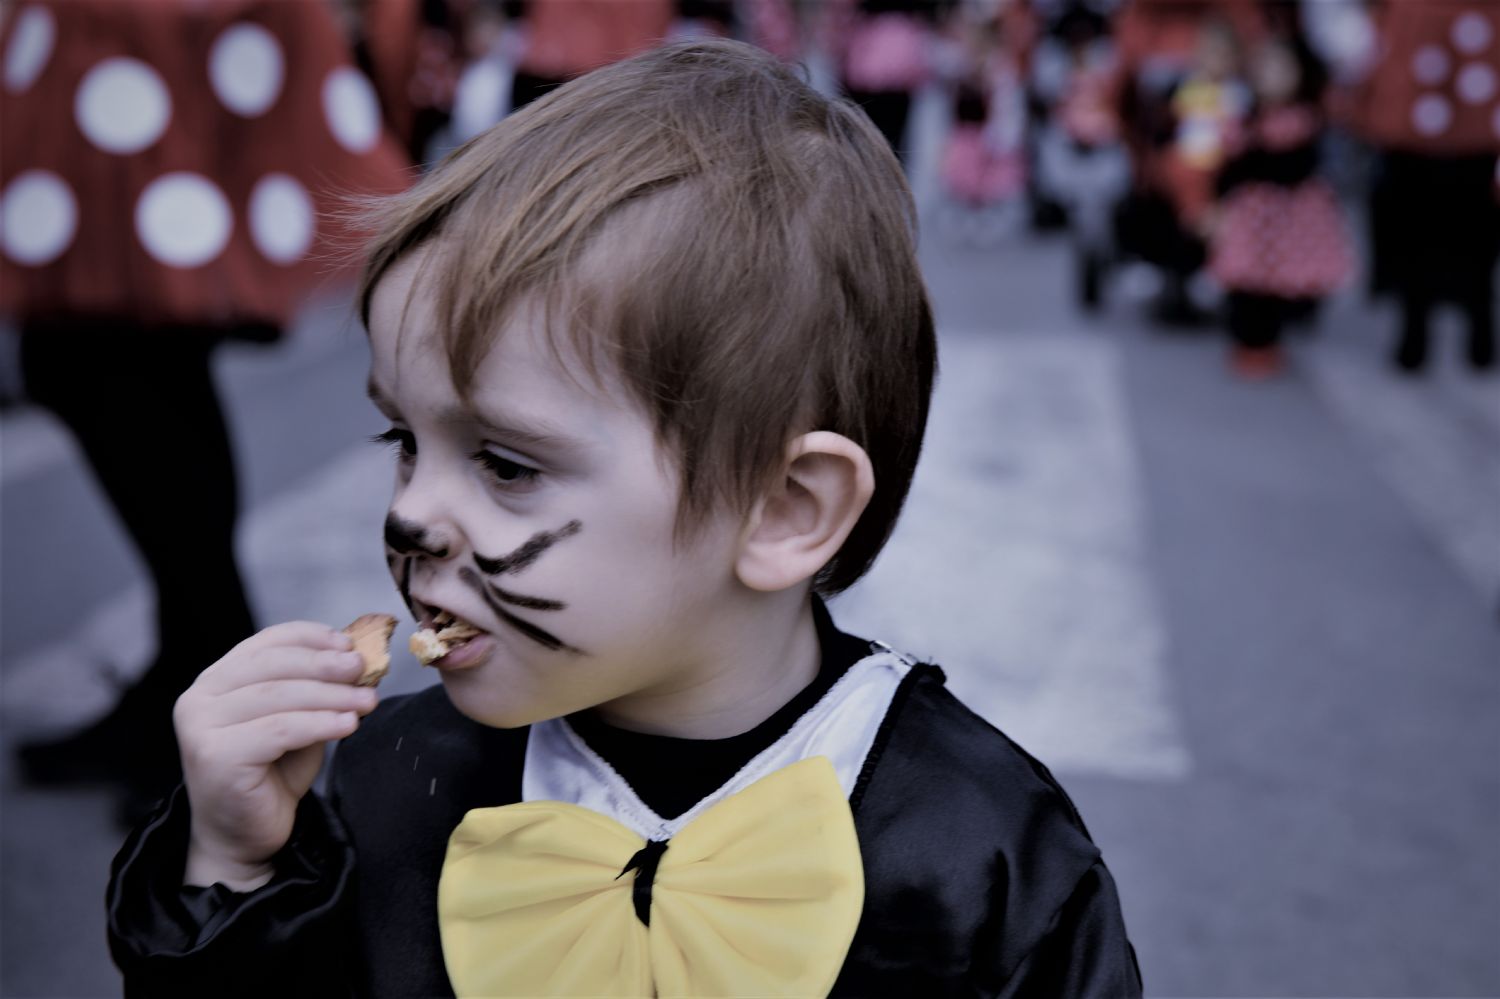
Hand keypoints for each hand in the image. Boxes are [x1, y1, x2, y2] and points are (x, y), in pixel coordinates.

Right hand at [174, 622, 377, 888]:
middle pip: (273, 666)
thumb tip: (356, 660)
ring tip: (367, 700)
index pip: (265, 644)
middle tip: (363, 668)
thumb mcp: (297, 722)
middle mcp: (200, 698)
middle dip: (325, 664)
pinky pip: (279, 730)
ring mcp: (201, 728)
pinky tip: (348, 725)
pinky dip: (320, 724)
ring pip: (278, 697)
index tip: (347, 642)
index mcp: (216, 681)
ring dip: (330, 695)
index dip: (309, 637)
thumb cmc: (271, 776)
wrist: (242, 837)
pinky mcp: (215, 757)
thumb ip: (314, 692)